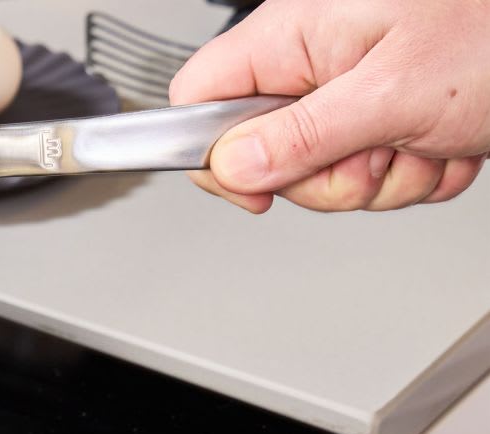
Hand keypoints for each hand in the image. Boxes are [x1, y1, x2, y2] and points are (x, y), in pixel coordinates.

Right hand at [168, 0, 489, 212]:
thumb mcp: (393, 93)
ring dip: (387, 176)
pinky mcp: (387, 113)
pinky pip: (377, 173)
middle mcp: (315, 58)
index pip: (199, 100)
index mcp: (294, 34)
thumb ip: (301, 136)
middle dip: (332, 176)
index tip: (258, 188)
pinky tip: (444, 135)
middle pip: (267, 156)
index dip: (214, 155)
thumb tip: (230, 168)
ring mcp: (351, 88)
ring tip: (429, 132)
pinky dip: (419, 169)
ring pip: (328, 174)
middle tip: (381, 148)